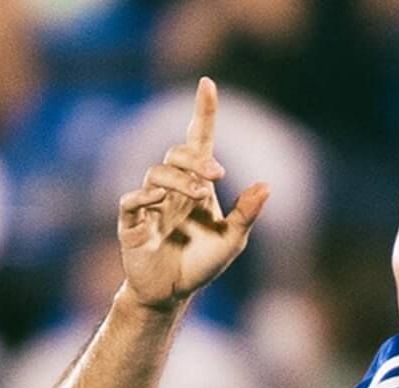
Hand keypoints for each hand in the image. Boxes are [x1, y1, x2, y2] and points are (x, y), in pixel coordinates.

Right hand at [117, 77, 268, 311]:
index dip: (203, 113)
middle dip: (197, 159)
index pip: (198, 141)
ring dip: (181, 180)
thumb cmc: (201, 264)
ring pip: (157, 173)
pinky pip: (132, 199)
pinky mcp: (131, 222)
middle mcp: (172, 189)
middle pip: (177, 153)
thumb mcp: (233, 240)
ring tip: (200, 196)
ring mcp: (149, 203)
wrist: (172, 293)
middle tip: (218, 176)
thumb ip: (247, 214)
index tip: (208, 84)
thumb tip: (267, 186)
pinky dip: (146, 196)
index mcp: (197, 186)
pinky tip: (160, 200)